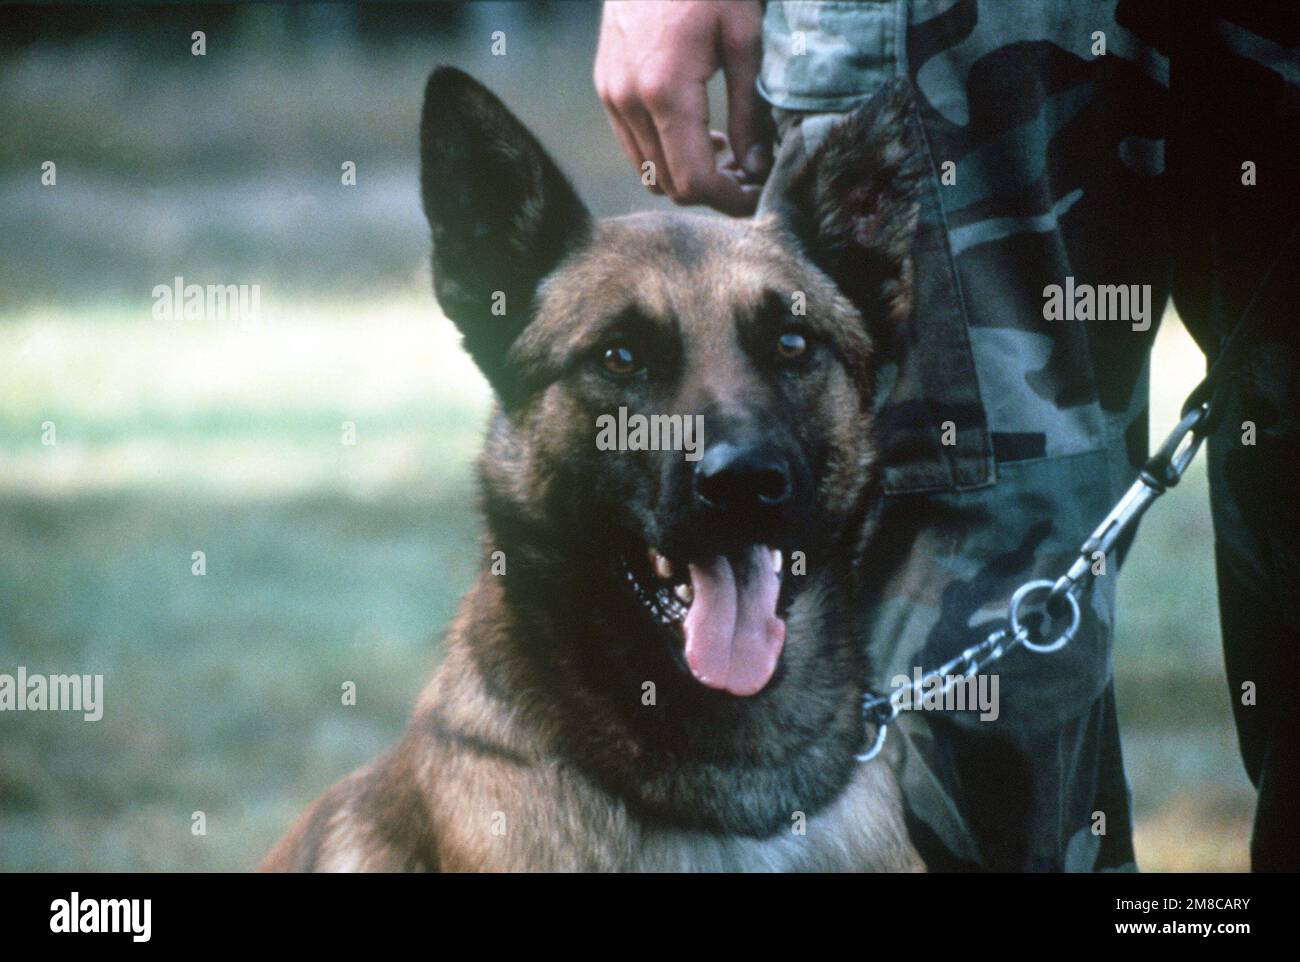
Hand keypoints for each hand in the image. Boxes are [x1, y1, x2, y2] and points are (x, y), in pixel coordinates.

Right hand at [594, 0, 768, 215]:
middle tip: (748, 173)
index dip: (729, 201)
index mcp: (666, 91)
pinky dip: (664, 152)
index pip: (693, 180)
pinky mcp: (604, 86)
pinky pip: (632, 144)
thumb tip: (755, 168)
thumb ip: (750, 110)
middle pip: (667, 184)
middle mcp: (628, 101)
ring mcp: (610, 95)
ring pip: (647, 170)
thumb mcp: (744, 38)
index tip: (757, 196)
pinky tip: (696, 129)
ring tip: (726, 148)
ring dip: (686, 173)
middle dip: (711, 190)